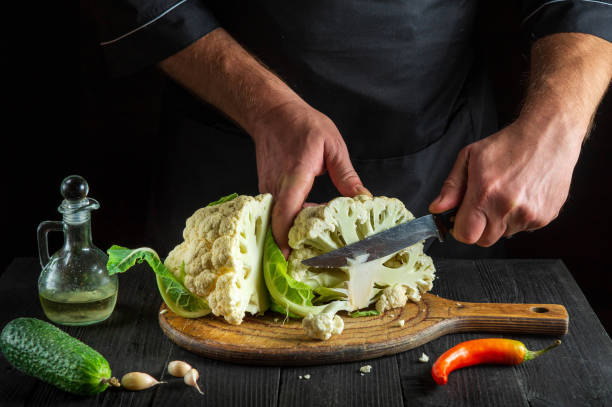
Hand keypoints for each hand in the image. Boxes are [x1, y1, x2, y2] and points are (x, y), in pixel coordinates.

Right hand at [252, 101, 369, 255]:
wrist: (272, 114)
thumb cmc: (303, 125)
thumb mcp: (333, 146)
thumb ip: (347, 176)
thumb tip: (364, 199)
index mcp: (295, 175)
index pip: (286, 212)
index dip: (287, 237)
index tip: (294, 258)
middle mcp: (277, 186)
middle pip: (281, 224)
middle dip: (296, 242)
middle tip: (318, 257)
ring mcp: (268, 189)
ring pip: (277, 219)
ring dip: (295, 231)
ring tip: (316, 242)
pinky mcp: (266, 190)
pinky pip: (276, 211)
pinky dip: (290, 220)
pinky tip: (308, 222)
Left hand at [429, 119, 581, 245]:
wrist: (548, 136)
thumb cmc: (507, 144)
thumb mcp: (469, 157)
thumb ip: (452, 187)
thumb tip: (437, 209)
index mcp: (485, 193)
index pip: (466, 235)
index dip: (460, 229)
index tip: (462, 218)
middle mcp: (508, 208)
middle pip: (484, 240)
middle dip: (479, 227)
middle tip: (483, 204)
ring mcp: (529, 215)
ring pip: (504, 235)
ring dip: (500, 222)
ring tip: (505, 195)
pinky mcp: (545, 217)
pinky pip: (524, 229)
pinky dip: (519, 218)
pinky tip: (521, 196)